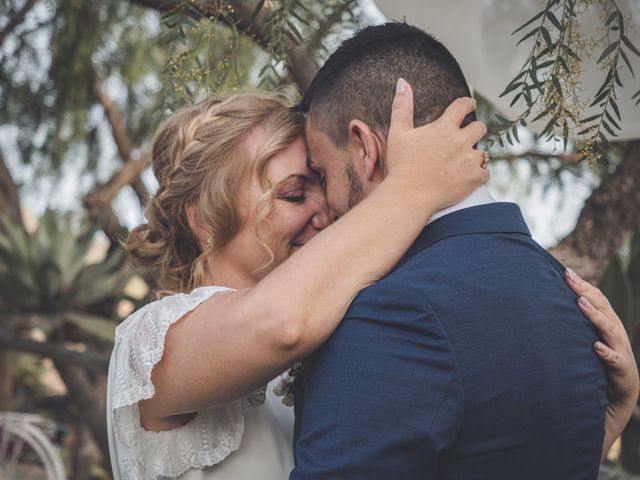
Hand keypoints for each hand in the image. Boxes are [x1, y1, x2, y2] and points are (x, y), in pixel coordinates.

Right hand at [386, 78, 488, 210]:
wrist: (409, 194)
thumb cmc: (402, 164)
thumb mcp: (398, 133)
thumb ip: (402, 107)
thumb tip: (402, 82)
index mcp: (444, 127)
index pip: (463, 106)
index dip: (468, 103)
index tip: (471, 104)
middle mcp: (461, 141)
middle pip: (480, 128)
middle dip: (475, 130)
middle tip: (467, 138)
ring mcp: (469, 160)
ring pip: (483, 152)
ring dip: (475, 156)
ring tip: (463, 163)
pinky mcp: (474, 178)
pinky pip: (485, 173)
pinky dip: (478, 175)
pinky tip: (466, 178)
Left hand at [565, 268, 638, 459]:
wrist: (613, 401)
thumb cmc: (594, 367)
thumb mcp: (581, 344)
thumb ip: (569, 327)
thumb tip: (540, 308)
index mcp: (606, 326)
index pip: (596, 300)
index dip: (582, 285)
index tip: (564, 271)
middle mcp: (615, 336)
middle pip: (603, 309)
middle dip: (586, 292)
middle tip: (569, 277)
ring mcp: (621, 353)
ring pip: (611, 330)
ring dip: (595, 316)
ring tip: (579, 304)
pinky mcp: (623, 374)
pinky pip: (615, 362)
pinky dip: (606, 354)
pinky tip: (595, 347)